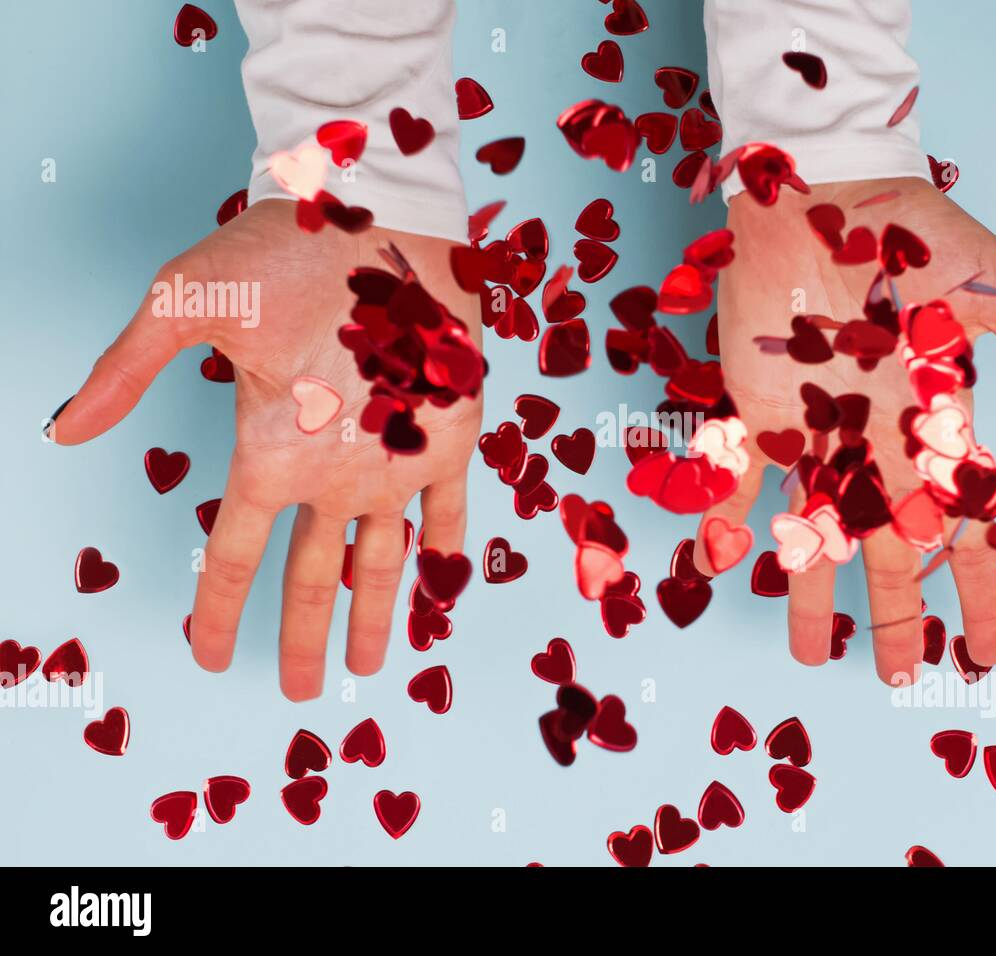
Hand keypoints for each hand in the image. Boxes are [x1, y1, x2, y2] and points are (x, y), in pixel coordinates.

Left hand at [51, 200, 482, 699]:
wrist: (386, 210)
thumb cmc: (284, 251)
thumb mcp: (185, 300)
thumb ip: (124, 374)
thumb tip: (63, 431)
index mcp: (274, 451)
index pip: (236, 558)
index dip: (219, 615)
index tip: (213, 657)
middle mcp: (342, 473)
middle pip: (312, 580)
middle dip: (300, 642)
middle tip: (297, 691)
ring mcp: (403, 460)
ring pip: (385, 560)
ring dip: (375, 618)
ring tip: (371, 665)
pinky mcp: (452, 436)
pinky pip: (451, 508)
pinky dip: (445, 545)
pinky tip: (440, 575)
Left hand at [694, 177, 995, 680]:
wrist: (822, 186)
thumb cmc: (919, 236)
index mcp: (938, 429)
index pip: (968, 530)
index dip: (981, 592)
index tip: (986, 652)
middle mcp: (875, 444)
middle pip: (888, 550)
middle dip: (894, 615)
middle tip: (893, 676)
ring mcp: (812, 434)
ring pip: (813, 532)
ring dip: (811, 592)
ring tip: (809, 655)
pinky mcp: (754, 411)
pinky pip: (738, 481)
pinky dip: (729, 522)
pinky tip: (725, 568)